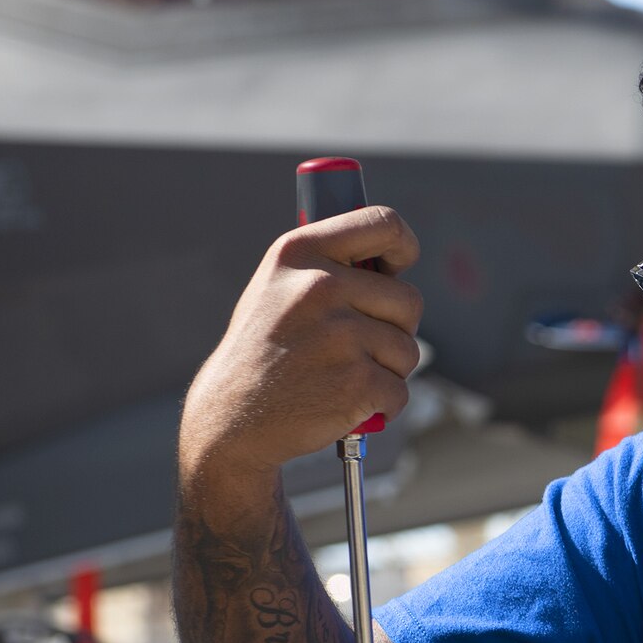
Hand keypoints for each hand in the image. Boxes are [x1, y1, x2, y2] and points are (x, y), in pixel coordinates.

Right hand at [180, 207, 424, 488]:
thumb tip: (389, 261)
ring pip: (408, 350)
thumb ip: (328, 266)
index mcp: (300, 253)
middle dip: (396, 329)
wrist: (232, 418)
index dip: (403, 246)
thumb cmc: (264, 351)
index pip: (381, 224)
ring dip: (388, 371)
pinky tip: (347, 405)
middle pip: (409, 301)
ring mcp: (340, 335)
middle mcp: (320, 287)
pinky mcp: (356, 382)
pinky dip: (383, 405)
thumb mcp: (277, 288)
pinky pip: (400, 390)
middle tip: (359, 348)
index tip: (400, 267)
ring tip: (343, 378)